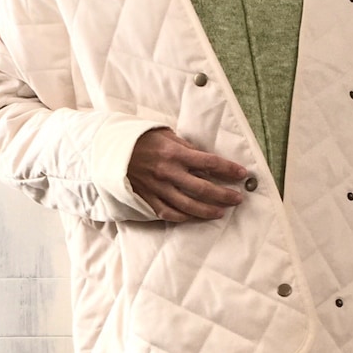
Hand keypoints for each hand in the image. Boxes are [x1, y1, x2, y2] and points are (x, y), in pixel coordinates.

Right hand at [128, 127, 250, 221]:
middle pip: (203, 188)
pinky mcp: (148, 199)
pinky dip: (184, 217)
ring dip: (208, 210)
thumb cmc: (140, 140)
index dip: (228, 169)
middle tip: (238, 198)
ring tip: (221, 212)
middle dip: (224, 194)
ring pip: (189, 205)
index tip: (242, 173)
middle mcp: (168, 172)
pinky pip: (169, 213)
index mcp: (174, 153)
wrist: (110, 151)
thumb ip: (186, 146)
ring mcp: (158, 188)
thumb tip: (205, 159)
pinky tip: (195, 217)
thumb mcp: (165, 134)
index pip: (209, 162)